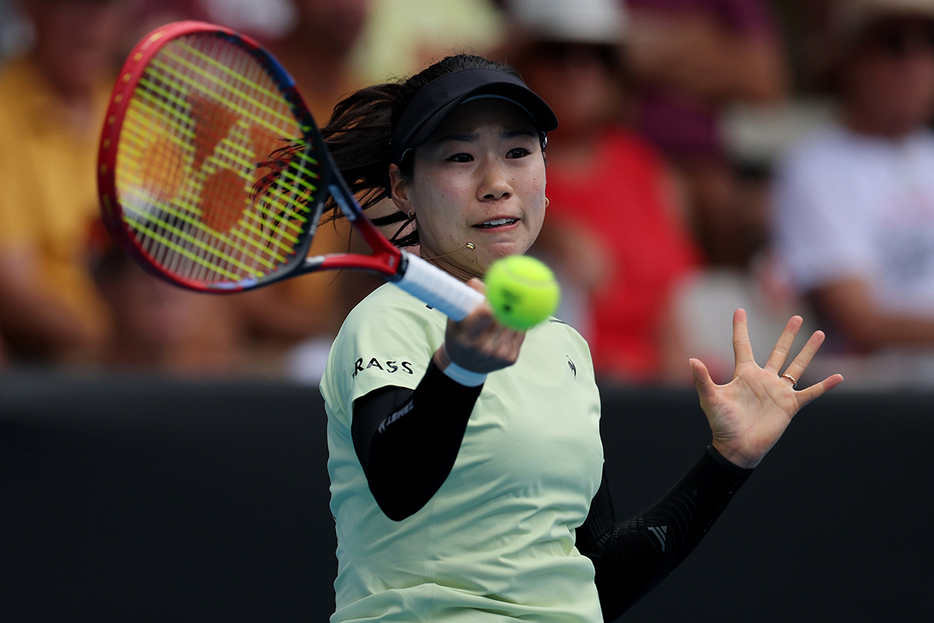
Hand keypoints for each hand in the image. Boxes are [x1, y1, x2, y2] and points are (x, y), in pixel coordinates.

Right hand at [436, 278, 524, 373]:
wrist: (465, 365)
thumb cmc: (459, 334)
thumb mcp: (456, 316)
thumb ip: (467, 298)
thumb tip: (480, 282)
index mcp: (466, 335)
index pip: (486, 313)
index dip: (495, 299)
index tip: (496, 290)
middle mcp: (483, 347)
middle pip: (503, 316)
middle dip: (504, 303)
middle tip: (506, 292)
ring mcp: (499, 354)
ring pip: (514, 322)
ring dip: (511, 312)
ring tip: (503, 309)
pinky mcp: (511, 358)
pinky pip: (521, 331)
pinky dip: (517, 323)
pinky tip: (509, 321)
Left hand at [690, 309, 843, 468]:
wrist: (737, 447)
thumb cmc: (721, 423)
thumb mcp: (710, 399)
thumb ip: (702, 379)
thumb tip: (692, 360)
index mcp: (744, 374)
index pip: (742, 345)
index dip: (740, 328)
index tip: (739, 310)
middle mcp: (763, 379)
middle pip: (778, 351)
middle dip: (788, 335)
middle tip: (796, 317)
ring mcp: (778, 391)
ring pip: (797, 366)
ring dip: (808, 351)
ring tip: (819, 333)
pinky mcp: (789, 406)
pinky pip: (810, 393)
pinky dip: (824, 386)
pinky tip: (838, 377)